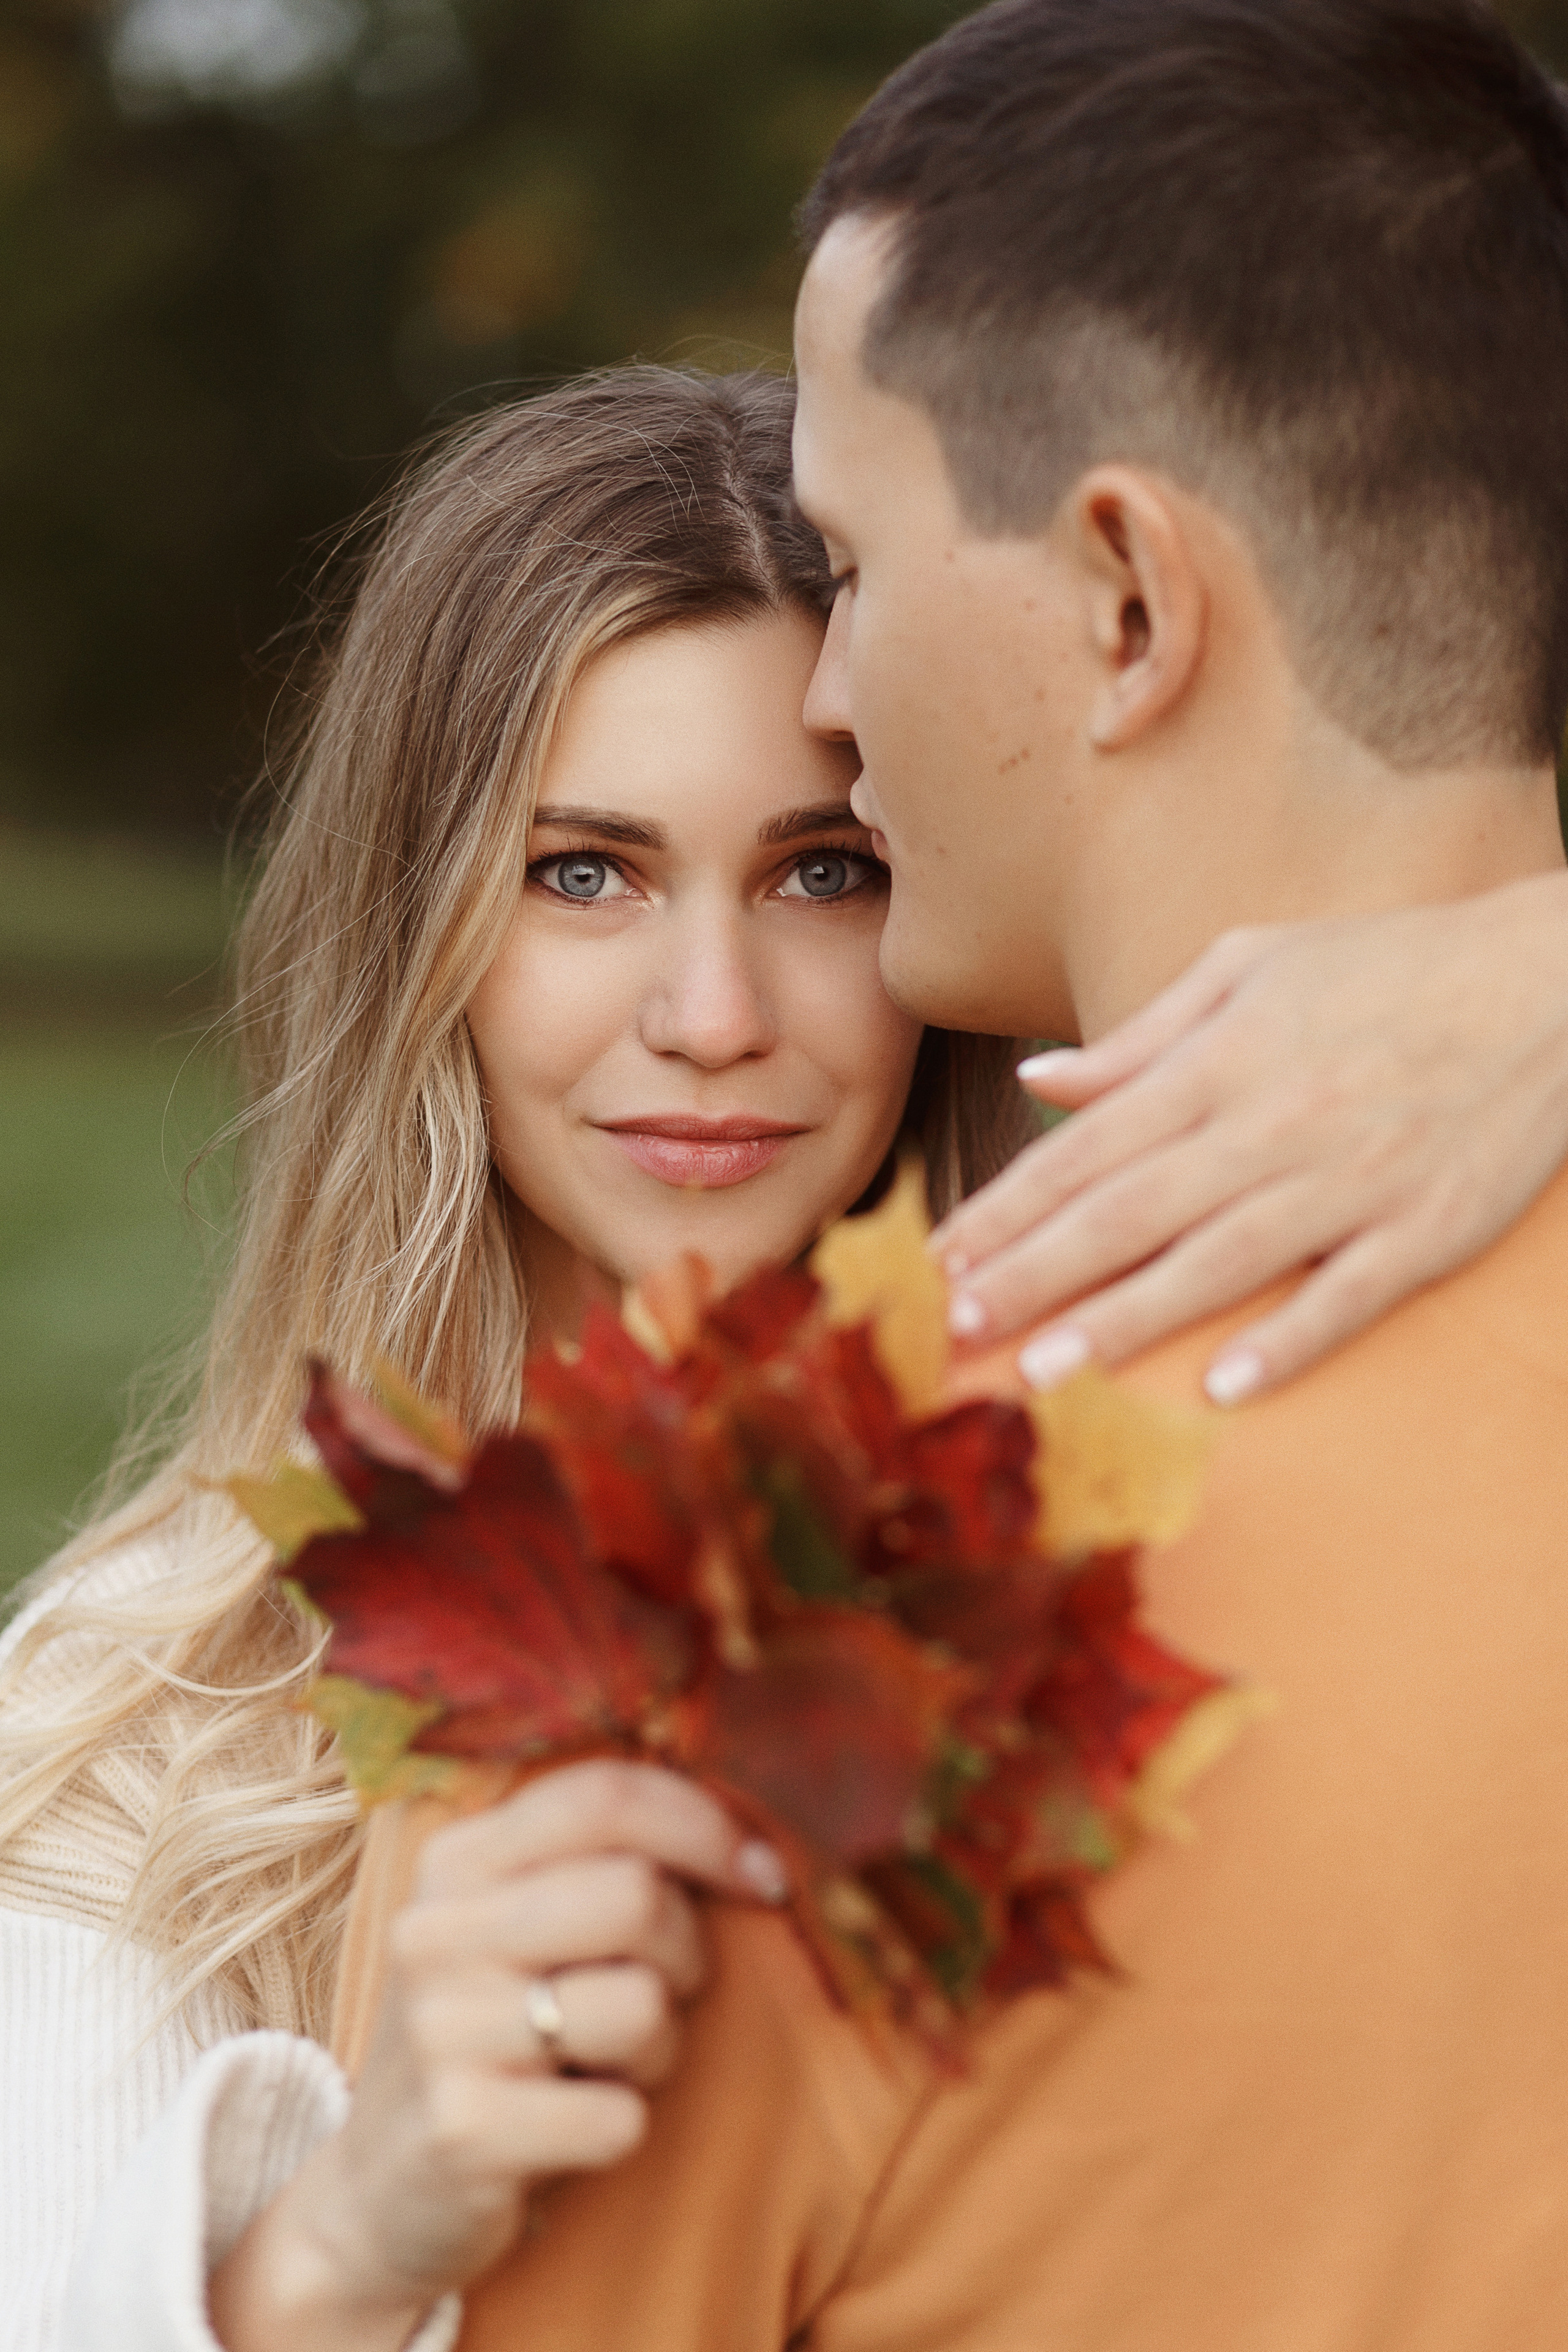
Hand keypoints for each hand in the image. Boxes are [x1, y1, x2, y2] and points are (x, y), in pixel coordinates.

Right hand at [208, 1760, 785, 2351]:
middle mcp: (436, 1931)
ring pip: (640, 2005)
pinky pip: (620, 2117)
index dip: (705, 1826)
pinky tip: (572, 2126)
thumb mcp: (517, 1926)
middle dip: (684, 1951)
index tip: (761, 1874)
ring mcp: (441, 2030)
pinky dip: (622, 2127)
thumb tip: (754, 1850)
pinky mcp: (462, 2130)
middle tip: (659, 1992)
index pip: (604, 1795)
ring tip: (606, 2065)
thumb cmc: (492, 2035)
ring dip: (657, 2049)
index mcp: (457, 1860)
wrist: (379, 2192)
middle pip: (636, 1894)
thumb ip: (602, 1862)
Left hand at [932, 870, 1567, 1400]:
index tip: (944, 1258)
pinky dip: (1286, 1341)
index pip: (1089, 1149)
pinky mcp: (1425, 1229)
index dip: (1010, 1208)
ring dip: (1125, 1320)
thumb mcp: (1251, 965)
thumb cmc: (1387, 968)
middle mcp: (1273, 1124)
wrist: (1549, 981)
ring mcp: (1351, 1182)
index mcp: (1222, 1062)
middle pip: (1131, 1214)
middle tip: (959, 1331)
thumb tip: (1039, 1083)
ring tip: (1046, 1370)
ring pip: (1218, 1263)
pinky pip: (1345, 1297)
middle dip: (1036, 1275)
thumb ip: (1141, 1037)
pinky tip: (1221, 1388)